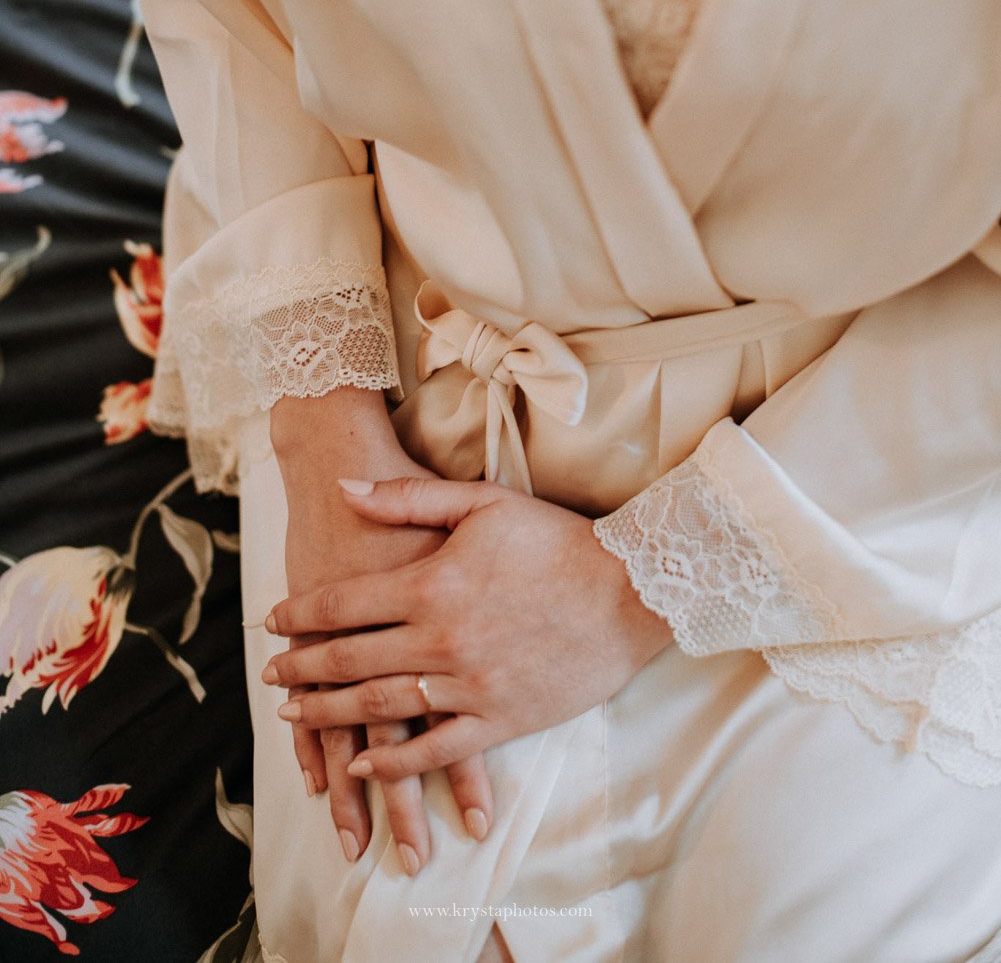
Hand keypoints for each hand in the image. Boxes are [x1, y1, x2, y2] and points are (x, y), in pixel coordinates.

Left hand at [264, 475, 674, 782]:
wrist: (629, 590)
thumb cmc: (556, 539)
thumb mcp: (481, 502)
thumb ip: (407, 498)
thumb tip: (343, 488)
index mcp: (431, 583)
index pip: (343, 603)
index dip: (300, 614)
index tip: (271, 622)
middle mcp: (439, 638)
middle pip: (348, 659)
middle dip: (301, 668)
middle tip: (270, 675)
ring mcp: (468, 685)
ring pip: (380, 706)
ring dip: (330, 714)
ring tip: (296, 716)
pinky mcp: (500, 719)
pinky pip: (434, 750)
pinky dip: (392, 764)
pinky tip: (360, 766)